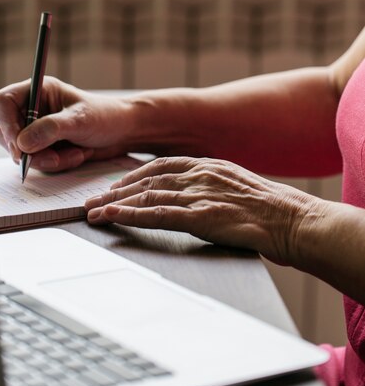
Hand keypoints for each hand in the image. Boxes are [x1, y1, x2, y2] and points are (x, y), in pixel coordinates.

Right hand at [0, 77, 134, 171]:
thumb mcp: (80, 120)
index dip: (6, 123)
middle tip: (53, 158)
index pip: (2, 102)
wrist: (125, 133)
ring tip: (75, 154)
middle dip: (30, 150)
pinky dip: (57, 164)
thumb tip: (22, 144)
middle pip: (6, 132)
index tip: (20, 145)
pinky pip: (38, 163)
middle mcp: (33, 109)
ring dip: (47, 160)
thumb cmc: (106, 116)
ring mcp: (37, 130)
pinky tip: (77, 155)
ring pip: (21, 152)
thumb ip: (51, 129)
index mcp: (38, 90)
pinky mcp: (45, 147)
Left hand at [85, 156, 315, 264]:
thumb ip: (212, 187)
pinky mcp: (200, 216)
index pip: (161, 166)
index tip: (117, 185)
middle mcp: (198, 175)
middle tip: (93, 200)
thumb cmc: (270, 208)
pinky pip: (157, 214)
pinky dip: (130, 215)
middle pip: (146, 180)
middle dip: (116, 190)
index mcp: (207, 165)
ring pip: (146, 195)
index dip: (134, 176)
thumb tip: (197, 198)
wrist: (293, 219)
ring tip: (92, 212)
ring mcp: (198, 194)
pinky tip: (112, 218)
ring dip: (115, 204)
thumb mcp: (237, 186)